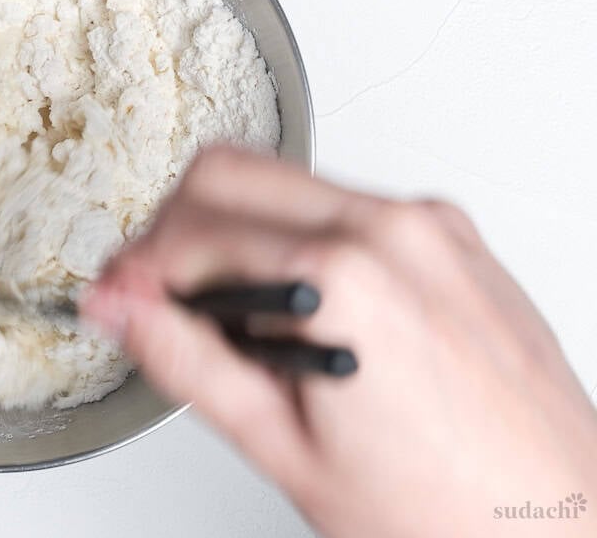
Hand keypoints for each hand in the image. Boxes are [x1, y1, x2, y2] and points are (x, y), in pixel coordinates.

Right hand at [82, 146, 596, 537]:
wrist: (562, 527)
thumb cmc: (450, 512)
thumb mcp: (284, 446)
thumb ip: (186, 360)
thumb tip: (122, 309)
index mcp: (347, 278)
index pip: (193, 228)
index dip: (136, 267)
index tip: (120, 298)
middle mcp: (395, 229)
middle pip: (230, 171)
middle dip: (172, 229)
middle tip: (157, 294)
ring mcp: (431, 225)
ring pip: (284, 178)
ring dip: (234, 231)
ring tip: (237, 317)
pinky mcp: (452, 233)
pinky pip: (344, 201)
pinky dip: (297, 236)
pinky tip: (300, 306)